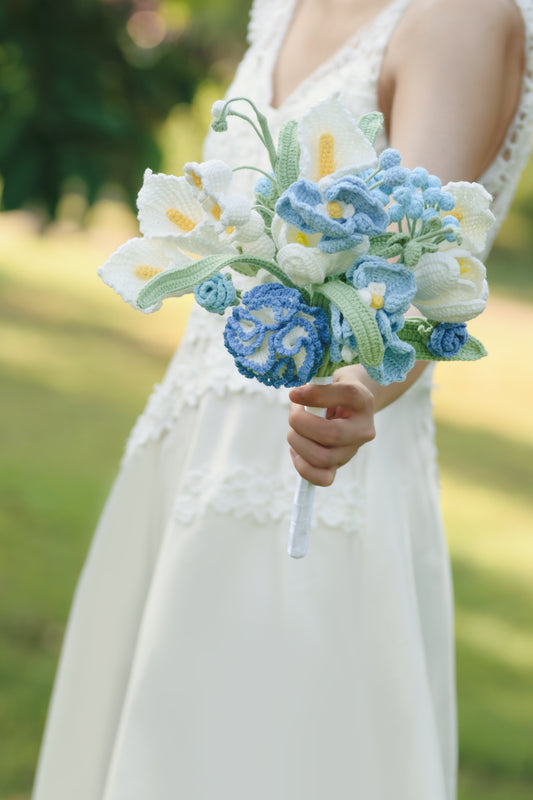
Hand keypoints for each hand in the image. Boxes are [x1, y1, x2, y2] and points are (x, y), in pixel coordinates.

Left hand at [287, 367, 375, 486]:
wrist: (348, 406)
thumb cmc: (333, 389)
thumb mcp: (329, 378)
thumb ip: (317, 384)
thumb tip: (297, 397)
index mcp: (363, 401)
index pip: (346, 395)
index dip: (315, 394)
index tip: (294, 394)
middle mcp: (363, 429)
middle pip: (331, 434)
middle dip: (301, 424)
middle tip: (293, 415)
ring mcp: (351, 451)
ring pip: (322, 458)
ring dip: (297, 443)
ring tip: (294, 432)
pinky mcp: (338, 466)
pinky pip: (322, 479)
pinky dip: (302, 467)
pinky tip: (297, 451)